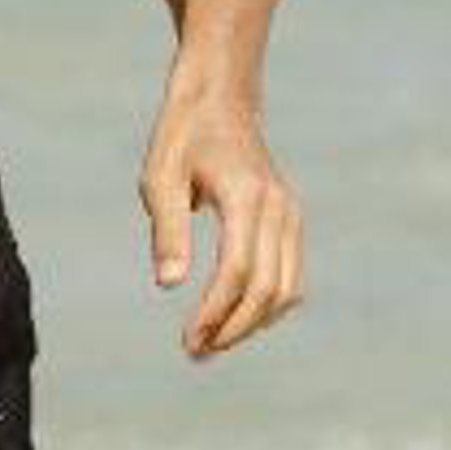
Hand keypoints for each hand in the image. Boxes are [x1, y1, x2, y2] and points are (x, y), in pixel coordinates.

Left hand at [141, 87, 304, 357]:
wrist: (221, 97)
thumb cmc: (182, 136)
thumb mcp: (160, 178)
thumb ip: (168, 232)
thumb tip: (168, 285)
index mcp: (246, 196)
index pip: (238, 271)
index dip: (215, 313)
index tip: (188, 340)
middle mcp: (278, 208)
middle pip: (269, 289)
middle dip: (233, 329)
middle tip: (195, 352)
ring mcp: (290, 214)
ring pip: (287, 289)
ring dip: (252, 324)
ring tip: (211, 343)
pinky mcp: (290, 220)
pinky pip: (290, 276)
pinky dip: (267, 306)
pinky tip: (232, 318)